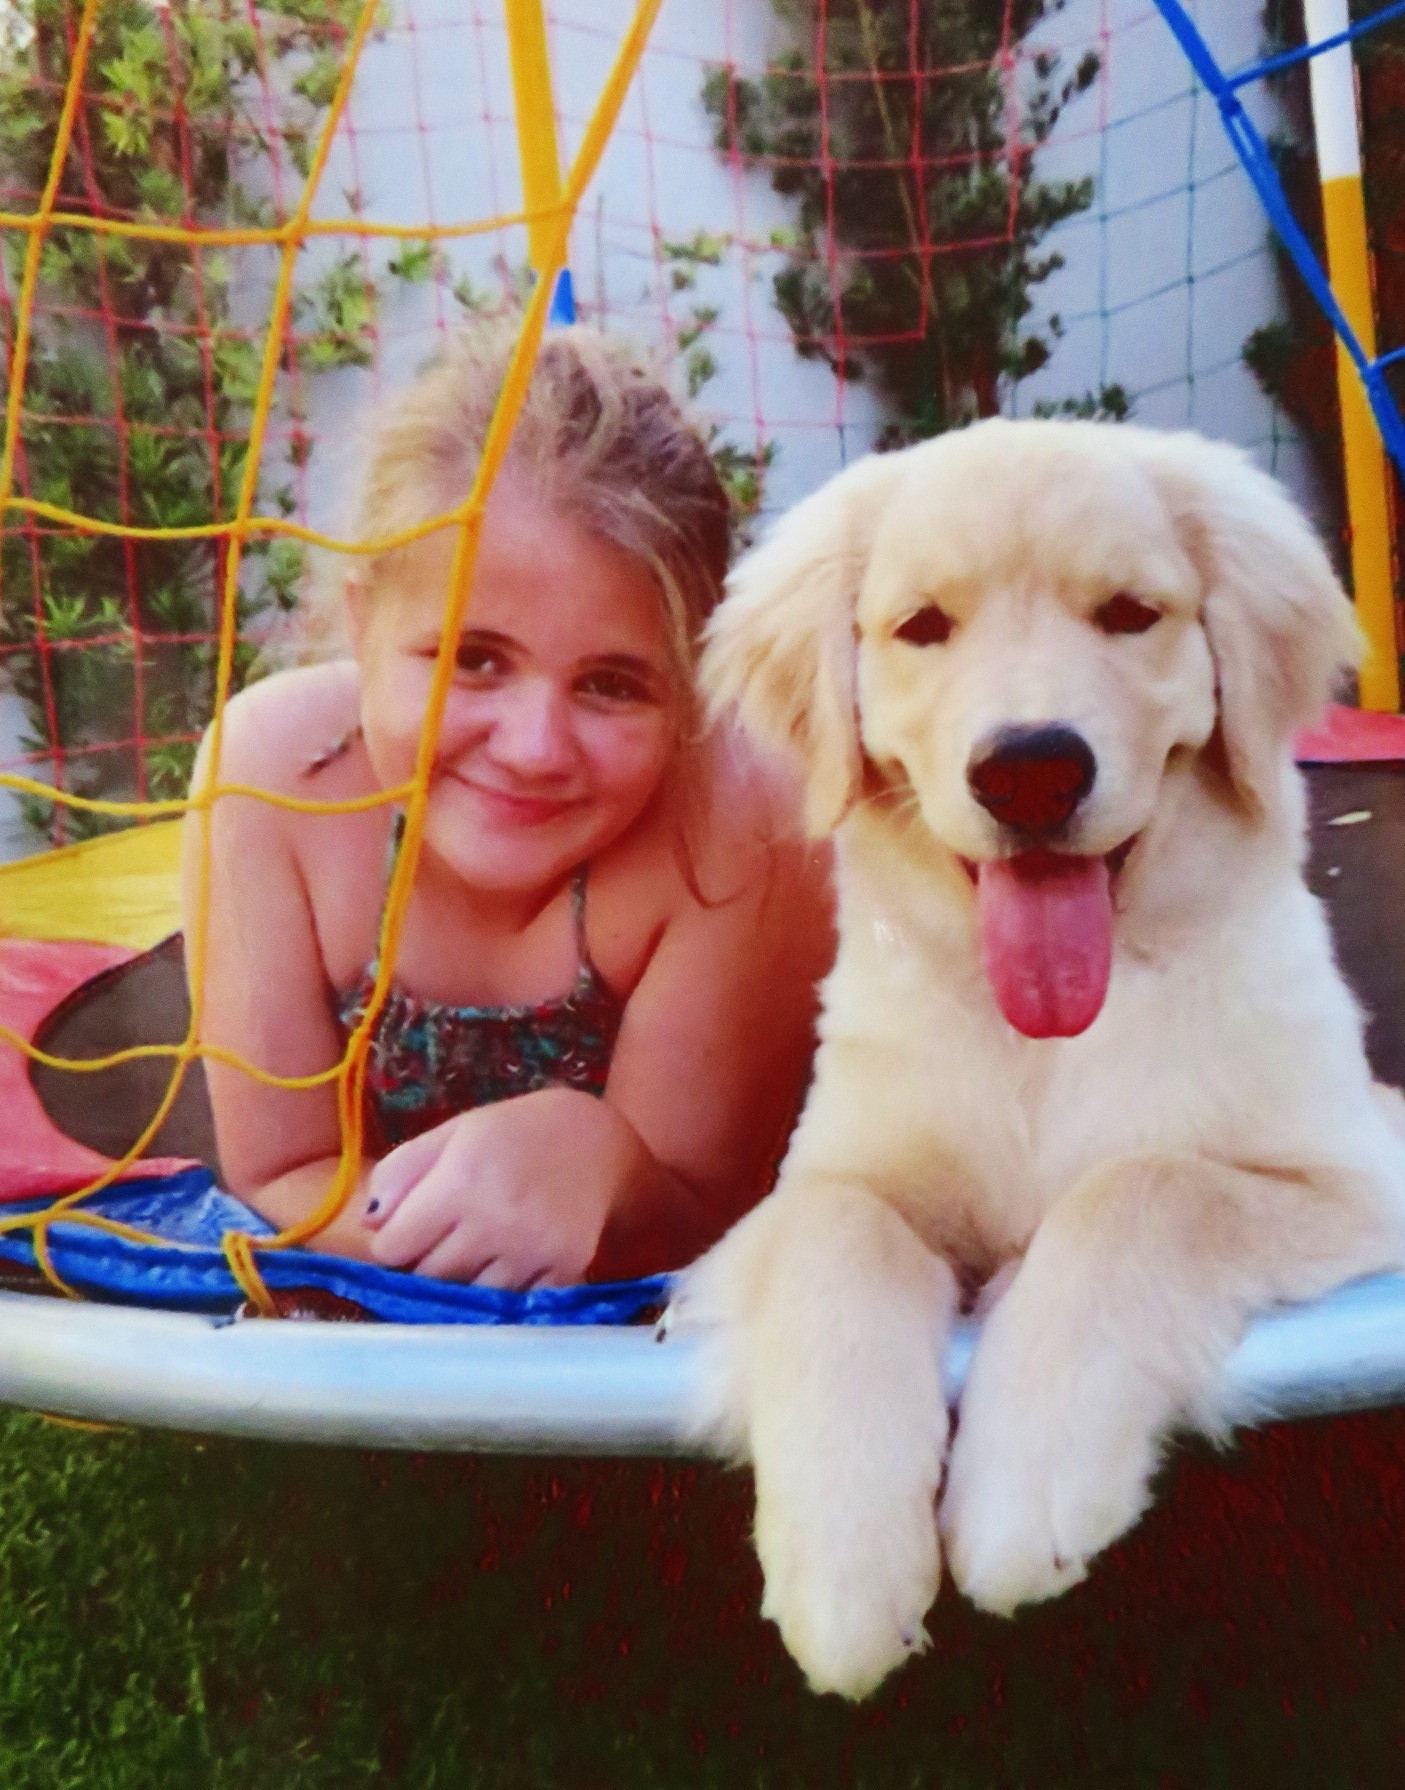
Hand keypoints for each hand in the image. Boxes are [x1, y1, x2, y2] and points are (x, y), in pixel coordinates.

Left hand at [361, 1089, 647, 1287]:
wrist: (596, 1141)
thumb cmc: (513, 1134)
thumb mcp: (453, 1134)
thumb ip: (401, 1172)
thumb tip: (369, 1226)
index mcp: (462, 1178)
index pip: (394, 1248)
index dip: (394, 1242)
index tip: (408, 1232)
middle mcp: (496, 1219)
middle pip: (428, 1277)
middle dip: (425, 1264)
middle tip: (444, 1239)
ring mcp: (533, 1250)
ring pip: (467, 1297)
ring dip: (463, 1281)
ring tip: (476, 1251)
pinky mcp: (564, 1271)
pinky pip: (512, 1305)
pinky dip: (502, 1292)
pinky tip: (507, 1263)